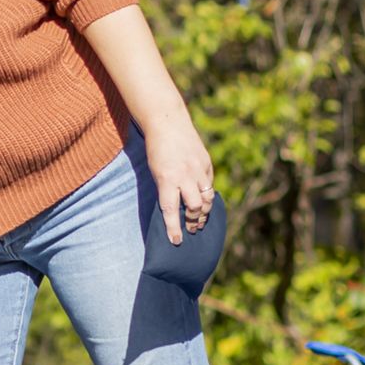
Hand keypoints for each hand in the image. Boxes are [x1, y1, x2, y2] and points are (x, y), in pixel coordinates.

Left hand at [145, 115, 215, 245]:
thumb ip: (166, 188)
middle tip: (192, 229)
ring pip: (207, 198)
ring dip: (204, 211)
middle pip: (195, 206)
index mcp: (166, 179)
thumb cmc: (156, 149)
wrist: (168, 123)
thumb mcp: (154, 171)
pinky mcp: (207, 164)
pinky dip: (207, 194)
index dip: (173, 227)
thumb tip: (174, 209)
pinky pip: (209, 184)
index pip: (170, 209)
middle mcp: (185, 176)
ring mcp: (198, 169)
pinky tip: (204, 199)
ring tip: (200, 219)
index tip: (176, 241)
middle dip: (194, 220)